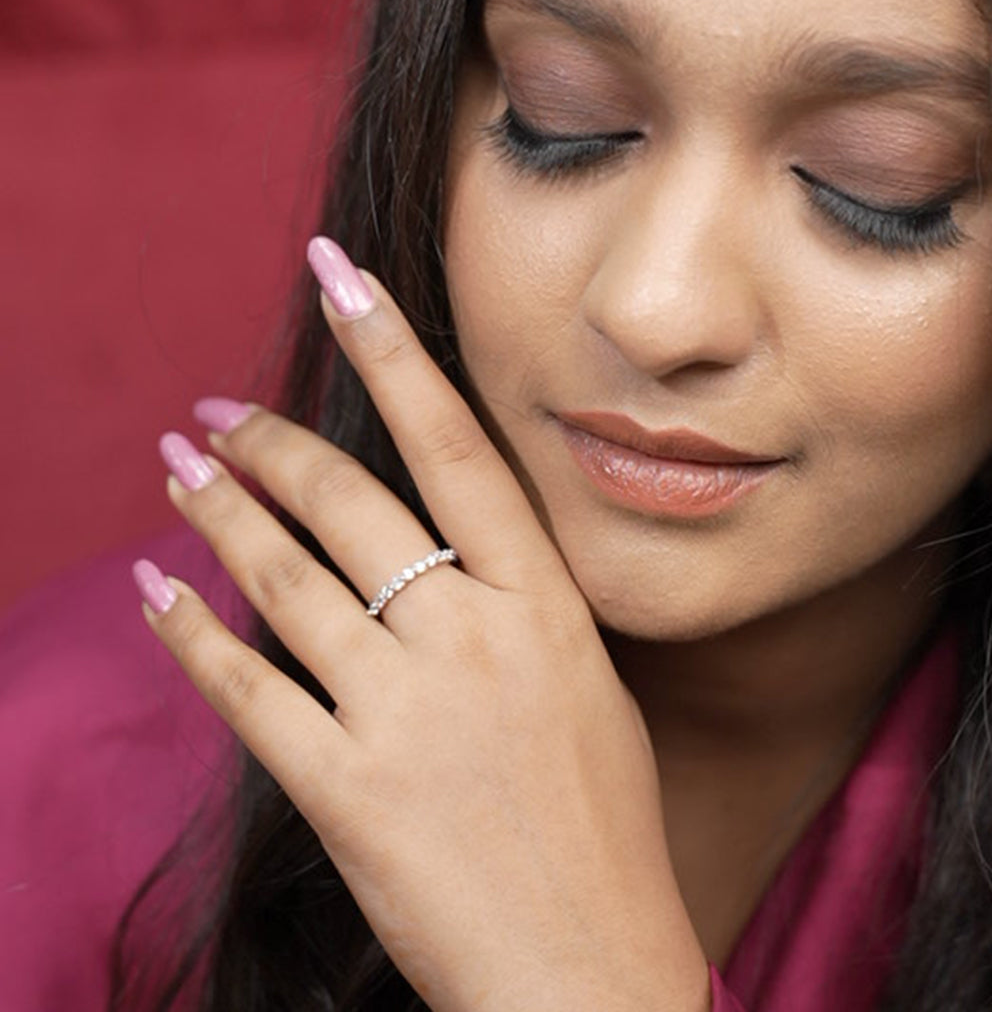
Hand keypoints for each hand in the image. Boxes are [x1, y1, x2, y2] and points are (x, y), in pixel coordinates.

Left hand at [136, 238, 709, 1011]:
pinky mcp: (347, 793)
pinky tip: (155, 590)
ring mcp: (406, 715)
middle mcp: (472, 641)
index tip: (341, 280)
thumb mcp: (586, 692)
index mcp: (544, 608)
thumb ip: (515, 614)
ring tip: (177, 468)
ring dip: (219, 515)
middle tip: (217, 413)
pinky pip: (246, 691)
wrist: (589, 970)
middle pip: (350, 504)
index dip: (395, 352)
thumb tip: (438, 556)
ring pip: (285, 581)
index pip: (459, 448)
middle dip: (271, 445)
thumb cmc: (604, 831)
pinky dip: (191, 635)